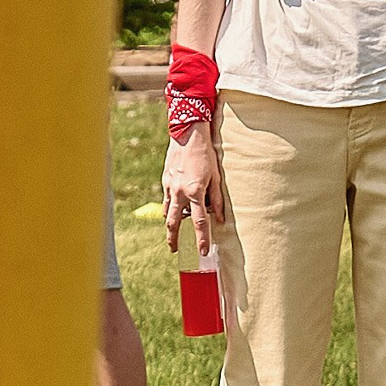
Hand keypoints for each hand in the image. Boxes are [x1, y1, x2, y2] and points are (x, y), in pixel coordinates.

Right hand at [163, 128, 225, 248]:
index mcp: (195, 192)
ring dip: (170, 225)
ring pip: (167, 213)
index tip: (203, 252)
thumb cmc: (206, 154)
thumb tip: (220, 220)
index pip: (199, 222)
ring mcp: (170, 186)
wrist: (187, 133)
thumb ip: (217, 200)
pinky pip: (166, 200)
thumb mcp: (216, 177)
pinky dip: (169, 209)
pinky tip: (172, 212)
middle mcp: (180, 192)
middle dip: (174, 239)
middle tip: (175, 250)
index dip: (201, 239)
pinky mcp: (165, 180)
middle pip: (175, 223)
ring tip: (173, 234)